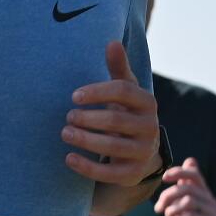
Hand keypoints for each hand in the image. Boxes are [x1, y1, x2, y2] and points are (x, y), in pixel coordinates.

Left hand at [65, 42, 160, 186]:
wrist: (140, 150)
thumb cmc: (126, 111)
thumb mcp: (125, 89)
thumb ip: (118, 68)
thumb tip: (112, 42)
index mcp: (147, 102)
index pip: (124, 92)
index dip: (98, 92)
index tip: (74, 96)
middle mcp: (150, 127)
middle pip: (116, 121)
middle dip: (89, 119)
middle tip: (67, 116)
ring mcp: (144, 152)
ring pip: (113, 148)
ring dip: (86, 141)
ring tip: (64, 133)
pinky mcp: (133, 174)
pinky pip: (110, 173)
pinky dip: (88, 167)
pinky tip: (68, 158)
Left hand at [156, 160, 215, 215]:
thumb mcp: (176, 207)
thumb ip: (181, 188)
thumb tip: (191, 160)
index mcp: (202, 194)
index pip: (194, 175)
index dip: (179, 172)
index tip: (164, 178)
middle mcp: (211, 202)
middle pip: (187, 188)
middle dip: (167, 196)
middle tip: (157, 209)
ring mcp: (213, 215)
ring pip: (188, 201)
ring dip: (171, 210)